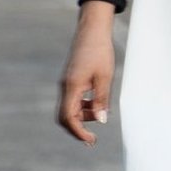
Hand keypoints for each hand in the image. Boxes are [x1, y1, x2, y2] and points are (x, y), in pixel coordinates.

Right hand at [59, 2, 116, 142]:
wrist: (92, 30)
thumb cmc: (100, 51)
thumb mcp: (105, 77)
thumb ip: (101, 99)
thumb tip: (101, 121)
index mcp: (72, 87)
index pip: (69, 118)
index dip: (79, 132)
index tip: (91, 140)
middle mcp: (65, 87)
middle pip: (65, 117)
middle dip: (78, 128)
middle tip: (93, 137)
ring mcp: (66, 83)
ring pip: (70, 108)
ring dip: (83, 115)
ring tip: (101, 112)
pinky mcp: (70, 79)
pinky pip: (73, 99)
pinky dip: (83, 105)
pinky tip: (97, 102)